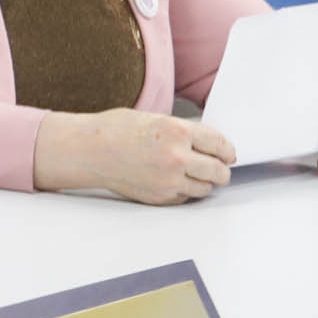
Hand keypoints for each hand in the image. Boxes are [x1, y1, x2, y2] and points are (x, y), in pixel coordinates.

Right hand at [34, 109, 235, 205]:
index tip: (228, 154)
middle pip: (219, 171)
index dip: (228, 150)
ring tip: (193, 174)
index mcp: (177, 131)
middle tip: (219, 168)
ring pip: (205, 188)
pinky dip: (184, 191)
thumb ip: (184, 133)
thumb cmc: (116, 131)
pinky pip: (185, 197)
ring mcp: (169, 180)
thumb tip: (208, 147)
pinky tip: (172, 180)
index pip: (220, 144)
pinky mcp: (160, 197)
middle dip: (221, 170)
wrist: (89, 151)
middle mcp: (177, 157)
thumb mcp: (156, 120)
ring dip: (204, 182)